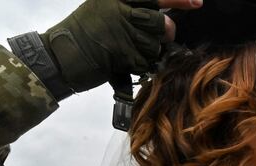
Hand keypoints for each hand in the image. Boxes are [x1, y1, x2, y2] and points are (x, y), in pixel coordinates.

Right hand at [42, 0, 201, 92]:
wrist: (58, 57)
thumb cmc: (81, 35)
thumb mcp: (103, 10)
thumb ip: (130, 10)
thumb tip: (162, 21)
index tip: (197, 2)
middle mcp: (119, 9)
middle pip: (159, 22)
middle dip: (163, 35)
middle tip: (157, 40)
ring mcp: (120, 31)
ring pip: (154, 44)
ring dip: (150, 54)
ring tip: (132, 54)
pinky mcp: (120, 52)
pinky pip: (144, 62)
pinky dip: (140, 68)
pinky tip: (126, 65)